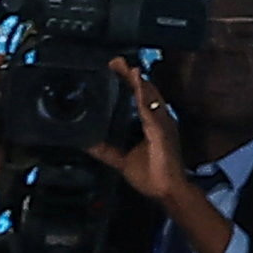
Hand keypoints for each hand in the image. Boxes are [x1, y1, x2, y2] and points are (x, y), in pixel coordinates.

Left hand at [88, 59, 187, 201]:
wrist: (166, 191)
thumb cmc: (151, 174)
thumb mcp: (121, 160)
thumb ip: (106, 150)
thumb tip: (86, 142)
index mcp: (150, 124)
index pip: (137, 99)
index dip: (127, 84)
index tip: (113, 69)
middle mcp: (158, 120)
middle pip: (143, 93)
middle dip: (130, 77)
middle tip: (116, 61)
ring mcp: (162, 124)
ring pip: (150, 98)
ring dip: (139, 82)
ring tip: (128, 68)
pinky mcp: (163, 132)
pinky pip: (153, 112)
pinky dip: (146, 97)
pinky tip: (139, 85)